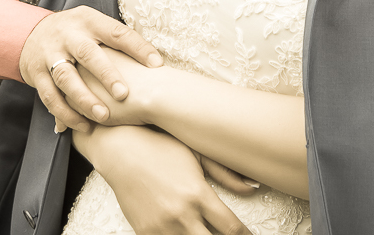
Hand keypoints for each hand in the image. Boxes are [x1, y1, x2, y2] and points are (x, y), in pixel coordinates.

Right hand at [19, 6, 161, 131]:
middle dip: (106, 74)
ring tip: (103, 117)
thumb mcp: (93, 25)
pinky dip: (65, 113)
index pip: (116, 32)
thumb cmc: (76, 34)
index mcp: (88, 21)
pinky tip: (82, 126)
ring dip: (84, 99)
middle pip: (87, 53)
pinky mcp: (35, 74)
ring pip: (66, 78)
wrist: (29, 34)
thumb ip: (116, 40)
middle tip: (123, 95)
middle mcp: (68, 36)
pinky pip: (49, 96)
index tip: (156, 64)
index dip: (137, 47)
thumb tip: (155, 61)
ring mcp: (49, 55)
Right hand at [79, 125, 252, 234]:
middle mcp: (181, 214)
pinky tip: (185, 234)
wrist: (119, 150)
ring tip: (206, 233)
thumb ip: (225, 173)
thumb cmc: (160, 146)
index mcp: (198, 194)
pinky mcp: (145, 232)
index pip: (231, 228)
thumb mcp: (196, 153)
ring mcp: (161, 227)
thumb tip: (253, 187)